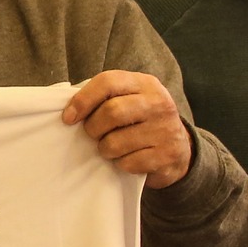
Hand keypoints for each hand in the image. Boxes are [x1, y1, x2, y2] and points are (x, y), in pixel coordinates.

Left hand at [62, 71, 192, 189]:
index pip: (108, 82)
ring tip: (112, 147)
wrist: (179, 148)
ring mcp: (165, 129)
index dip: (82, 100)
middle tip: (93, 134)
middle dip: (93, 128)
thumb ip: (103, 98)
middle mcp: (159, 103)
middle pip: (111, 112)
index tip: (68, 118)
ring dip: (105, 149)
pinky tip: (128, 158)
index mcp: (145, 84)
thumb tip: (68, 110)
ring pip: (115, 143)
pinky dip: (120, 164)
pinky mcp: (166, 155)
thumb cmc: (140, 121)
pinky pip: (128, 163)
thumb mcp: (128, 99)